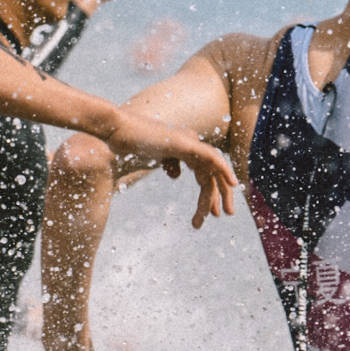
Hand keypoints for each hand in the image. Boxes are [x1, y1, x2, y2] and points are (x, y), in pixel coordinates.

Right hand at [103, 113, 239, 223]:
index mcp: (182, 149)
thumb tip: (177, 175)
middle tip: (226, 215)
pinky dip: (224, 170)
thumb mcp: (151, 160)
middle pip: (212, 172)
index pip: (203, 174)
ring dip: (221, 192)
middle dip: (219, 195)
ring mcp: (188, 142)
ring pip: (213, 170)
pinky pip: (212, 158)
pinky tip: (232, 184)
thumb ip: (166, 165)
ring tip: (225, 212)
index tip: (208, 217)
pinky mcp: (185, 143)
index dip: (208, 196)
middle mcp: (190, 144)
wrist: (116, 133)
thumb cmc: (127, 146)